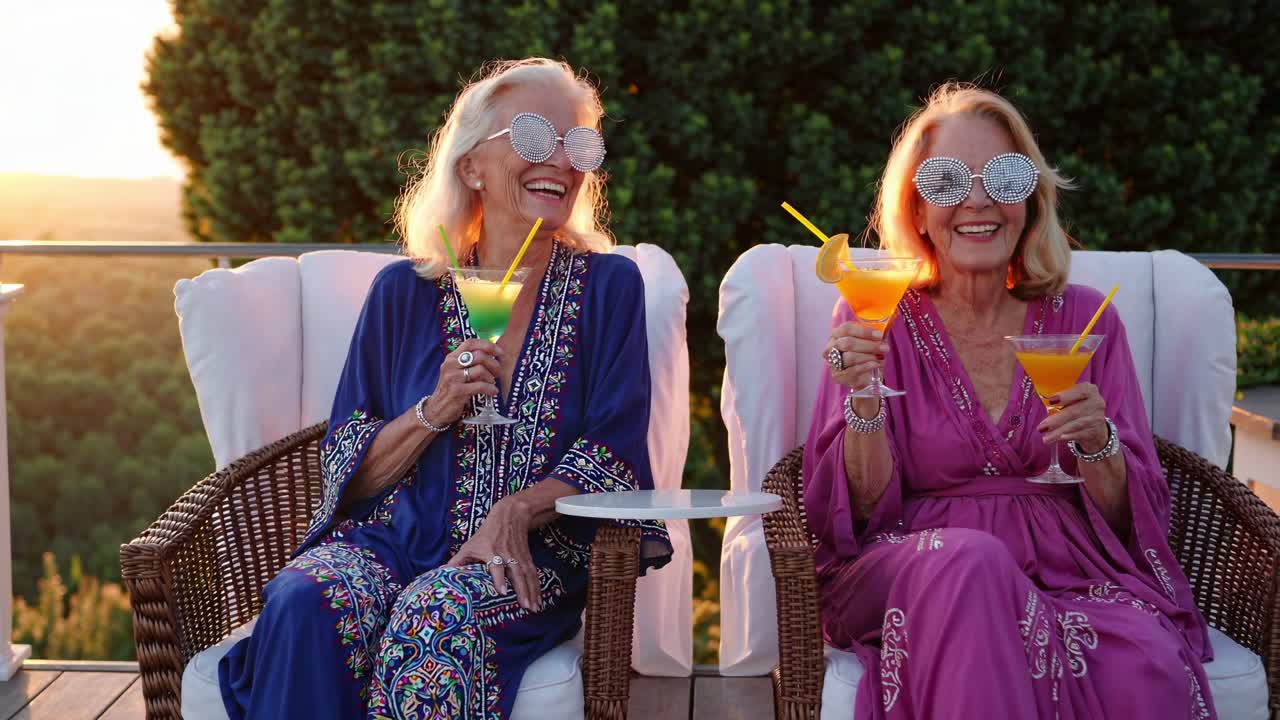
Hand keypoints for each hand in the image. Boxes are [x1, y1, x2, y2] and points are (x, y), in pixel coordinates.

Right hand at [425, 339, 502, 425]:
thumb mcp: (456, 371)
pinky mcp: (457, 391)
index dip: (488, 345)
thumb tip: (493, 356)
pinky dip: (490, 389)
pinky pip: (480, 386)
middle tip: (498, 372)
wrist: (437, 408)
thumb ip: (469, 362)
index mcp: (451, 357)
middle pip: (479, 355)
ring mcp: (453, 377)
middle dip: (493, 364)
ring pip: (480, 370)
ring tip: (492, 383)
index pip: (470, 343)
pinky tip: (493, 392)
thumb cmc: (451, 389)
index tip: (499, 352)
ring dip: (491, 377)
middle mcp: (451, 364)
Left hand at [446, 496, 541, 610]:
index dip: (500, 578)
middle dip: (522, 590)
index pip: (497, 566)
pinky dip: (537, 587)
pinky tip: (538, 599)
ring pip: (527, 575)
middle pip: (516, 573)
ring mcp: (519, 557)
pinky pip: (533, 574)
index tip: (503, 592)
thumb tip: (441, 572)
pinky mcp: (527, 558)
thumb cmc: (486, 534)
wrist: (510, 516)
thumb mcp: (470, 545)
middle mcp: (508, 555)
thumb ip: (458, 560)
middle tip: (525, 606)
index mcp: (493, 552)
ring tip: (534, 608)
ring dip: (532, 592)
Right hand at [823, 322, 887, 389]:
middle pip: (847, 343)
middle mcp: (830, 348)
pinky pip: (853, 370)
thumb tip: (882, 334)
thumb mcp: (868, 342)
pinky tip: (877, 364)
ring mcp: (832, 363)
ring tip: (881, 357)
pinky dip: (868, 366)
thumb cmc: (865, 354)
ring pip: (850, 357)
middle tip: (885, 347)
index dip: (864, 331)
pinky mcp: (838, 376)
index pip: (846, 329)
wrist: (864, 376)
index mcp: (837, 335)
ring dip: (869, 356)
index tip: (879, 335)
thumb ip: (872, 336)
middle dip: (869, 345)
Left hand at [1037, 383, 1108, 451]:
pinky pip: (1079, 434)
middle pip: (1074, 411)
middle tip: (1041, 427)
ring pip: (1075, 425)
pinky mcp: (1095, 431)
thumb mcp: (1072, 399)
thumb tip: (1044, 402)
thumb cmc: (1077, 408)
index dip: (1065, 396)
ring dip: (1058, 432)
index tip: (1050, 401)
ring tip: (1045, 438)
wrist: (1094, 426)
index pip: (1080, 391)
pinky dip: (1067, 437)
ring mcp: (1097, 418)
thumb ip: (1061, 398)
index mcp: (1089, 390)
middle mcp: (1096, 403)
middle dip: (1055, 420)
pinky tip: (1058, 438)